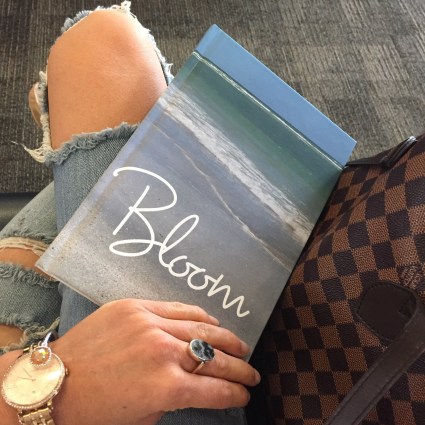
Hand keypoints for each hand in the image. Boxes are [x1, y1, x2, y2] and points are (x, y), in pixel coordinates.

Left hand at [50, 299, 259, 424]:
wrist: (56, 382)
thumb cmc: (96, 410)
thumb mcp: (143, 416)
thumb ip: (174, 398)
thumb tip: (196, 385)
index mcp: (165, 387)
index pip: (215, 389)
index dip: (235, 394)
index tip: (245, 395)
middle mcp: (163, 351)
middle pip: (215, 357)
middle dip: (240, 369)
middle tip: (252, 373)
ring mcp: (150, 323)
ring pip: (202, 328)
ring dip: (226, 339)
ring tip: (240, 346)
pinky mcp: (136, 306)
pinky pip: (178, 308)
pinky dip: (199, 316)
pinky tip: (212, 323)